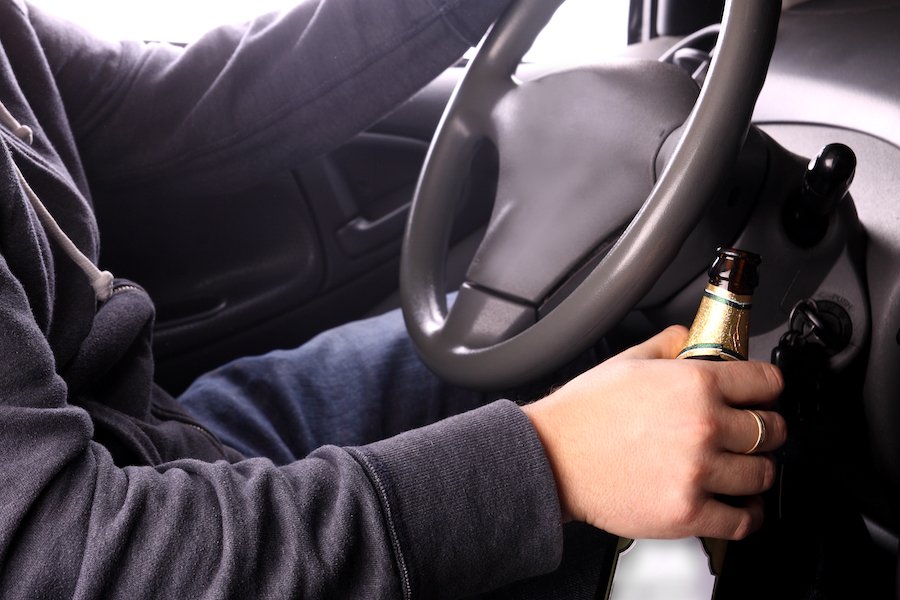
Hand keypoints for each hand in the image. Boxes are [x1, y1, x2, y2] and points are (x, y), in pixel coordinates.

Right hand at [522, 325, 785, 540]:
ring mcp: (699, 472)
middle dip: (769, 430)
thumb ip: (669, 344)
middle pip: (773, 430)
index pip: (766, 383)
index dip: (769, 388)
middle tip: (756, 433)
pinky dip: (749, 515)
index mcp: (694, 383)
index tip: (766, 395)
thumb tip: (692, 338)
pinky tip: (741, 505)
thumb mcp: (626, 361)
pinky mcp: (689, 513)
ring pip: (764, 474)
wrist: (552, 459)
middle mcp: (705, 426)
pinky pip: (744, 520)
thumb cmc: (583, 413)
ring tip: (744, 469)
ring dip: (758, 471)